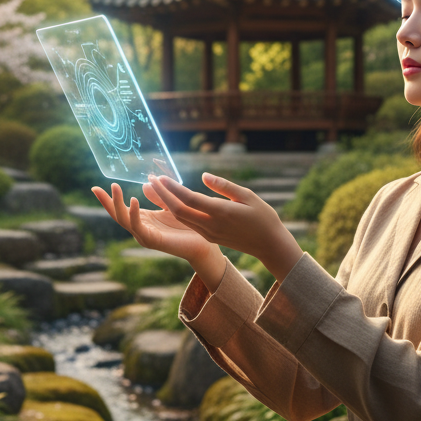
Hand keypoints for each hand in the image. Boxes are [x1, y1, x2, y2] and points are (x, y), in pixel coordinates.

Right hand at [91, 182, 224, 285]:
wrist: (203, 244)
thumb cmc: (188, 225)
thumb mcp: (170, 206)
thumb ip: (158, 196)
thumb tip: (143, 184)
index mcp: (143, 219)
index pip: (120, 208)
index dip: (108, 199)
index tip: (95, 187)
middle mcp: (141, 228)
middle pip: (117, 215)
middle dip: (107, 201)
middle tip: (98, 188)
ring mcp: (144, 236)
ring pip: (124, 220)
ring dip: (118, 204)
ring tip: (115, 188)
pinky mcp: (153, 241)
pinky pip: (139, 227)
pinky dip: (134, 214)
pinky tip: (133, 201)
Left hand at [145, 172, 303, 283]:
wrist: (269, 245)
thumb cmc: (263, 217)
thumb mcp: (247, 196)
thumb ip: (223, 186)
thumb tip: (203, 176)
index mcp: (221, 213)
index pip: (189, 199)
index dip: (172, 187)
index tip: (161, 176)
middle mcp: (211, 225)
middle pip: (179, 210)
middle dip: (163, 195)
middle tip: (151, 179)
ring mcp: (209, 233)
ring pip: (181, 218)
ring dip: (167, 203)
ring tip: (156, 188)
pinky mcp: (210, 237)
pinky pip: (189, 223)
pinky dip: (178, 211)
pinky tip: (173, 200)